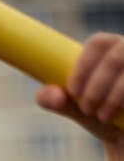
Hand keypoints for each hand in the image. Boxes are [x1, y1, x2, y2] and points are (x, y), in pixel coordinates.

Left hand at [36, 33, 123, 160]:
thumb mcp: (79, 110)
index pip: (97, 43)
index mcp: (111, 50)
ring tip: (102, 117)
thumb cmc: (102, 117)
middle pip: (115, 55)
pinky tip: (122, 115)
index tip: (73, 91)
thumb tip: (44, 95)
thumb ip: (60, 101)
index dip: (83, 66)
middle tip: (87, 110)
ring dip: (113, 94)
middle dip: (97, 85)